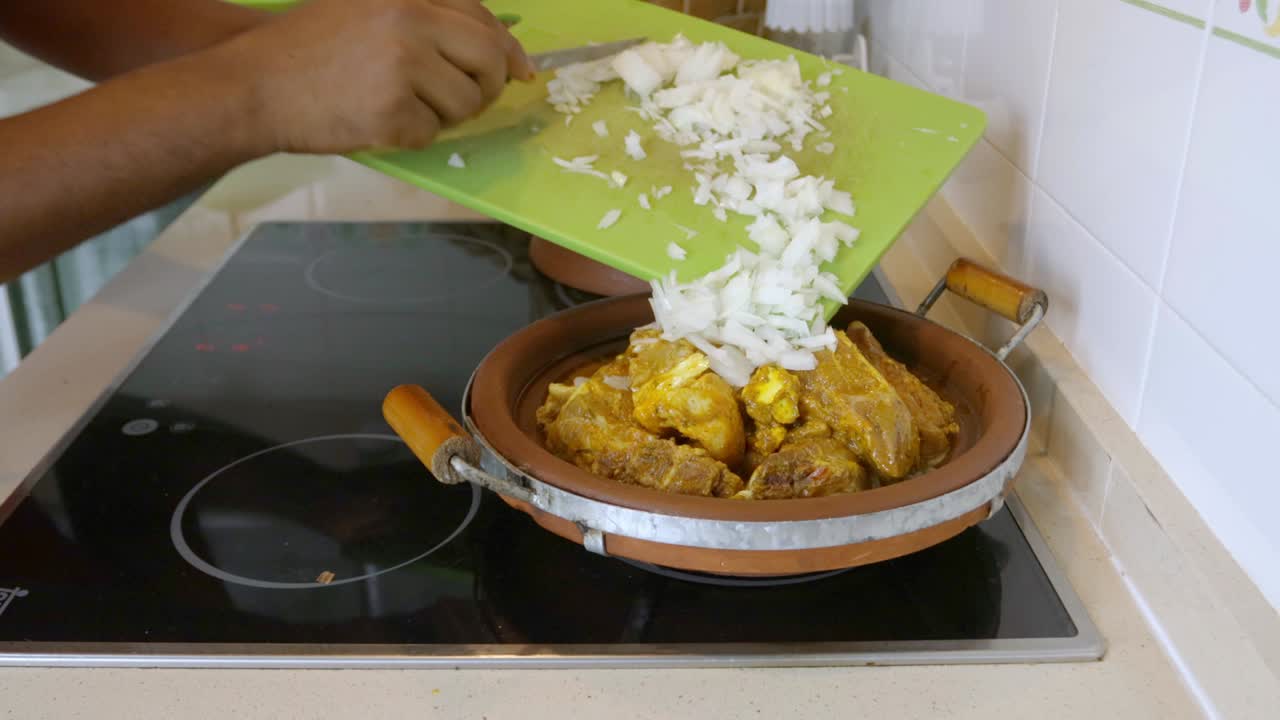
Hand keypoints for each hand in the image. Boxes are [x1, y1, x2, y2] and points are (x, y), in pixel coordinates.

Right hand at [215, 0, 534, 153]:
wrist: (255, 85)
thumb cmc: (311, 49)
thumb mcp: (367, 8)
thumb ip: (426, 18)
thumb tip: (500, 50)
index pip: (482, 16)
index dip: (508, 48)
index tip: (520, 70)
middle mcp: (410, 20)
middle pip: (488, 59)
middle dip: (488, 87)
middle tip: (471, 101)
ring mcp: (402, 66)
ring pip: (465, 103)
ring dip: (445, 116)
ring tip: (402, 106)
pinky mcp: (392, 111)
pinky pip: (432, 133)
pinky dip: (412, 136)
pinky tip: (379, 120)